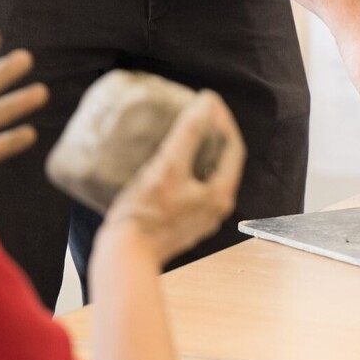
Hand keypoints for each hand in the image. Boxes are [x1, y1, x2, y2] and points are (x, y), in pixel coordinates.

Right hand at [102, 92, 245, 266]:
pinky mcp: (181, 222)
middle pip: (223, 161)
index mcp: (220, 194)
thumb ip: (189, 134)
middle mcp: (216, 208)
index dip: (224, 121)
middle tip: (196, 113)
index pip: (234, 147)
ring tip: (181, 132)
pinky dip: (185, 169)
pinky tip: (166, 162)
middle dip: (212, 135)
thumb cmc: (145, 215)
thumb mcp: (168, 167)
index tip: (209, 102)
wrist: (124, 256)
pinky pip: (191, 188)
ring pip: (207, 175)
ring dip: (198, 151)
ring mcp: (199, 217)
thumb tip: (206, 104)